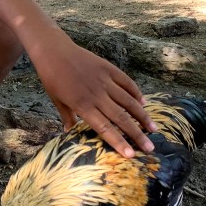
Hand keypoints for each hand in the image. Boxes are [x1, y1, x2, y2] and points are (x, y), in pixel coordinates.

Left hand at [29, 30, 156, 156]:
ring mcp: (104, 80)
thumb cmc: (52, 78)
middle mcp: (97, 94)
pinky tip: (143, 103)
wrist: (53, 50)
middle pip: (121, 118)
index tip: (131, 155)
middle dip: (137, 135)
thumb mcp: (56, 101)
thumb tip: (67, 134)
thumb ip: (67, 117)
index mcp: (83, 105)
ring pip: (128, 101)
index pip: (105, 128)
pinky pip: (126, 82)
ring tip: (153, 129)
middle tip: (150, 148)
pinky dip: (136, 92)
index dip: (118, 142)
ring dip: (142, 116)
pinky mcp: (108, 68)